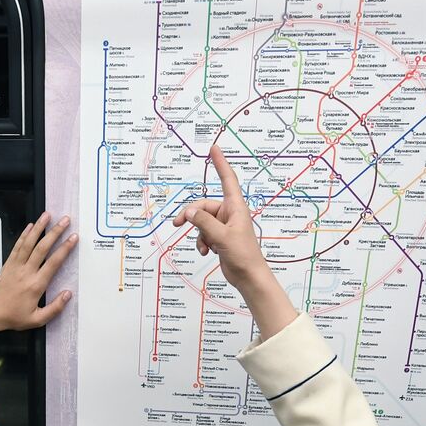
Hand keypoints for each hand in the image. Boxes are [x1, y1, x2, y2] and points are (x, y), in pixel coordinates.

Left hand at [0, 212, 76, 331]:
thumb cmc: (14, 316)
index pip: (53, 262)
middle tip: (65, 220)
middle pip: (42, 247)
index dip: (65, 249)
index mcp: (36, 285)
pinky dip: (24, 234)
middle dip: (55, 232)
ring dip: (39, 227)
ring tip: (48, 215)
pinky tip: (31, 225)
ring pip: (29, 242)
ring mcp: (16, 266)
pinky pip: (17, 246)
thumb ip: (55, 308)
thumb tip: (68, 294)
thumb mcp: (37, 320)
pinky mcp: (8, 264)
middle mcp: (26, 272)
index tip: (73, 238)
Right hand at [172, 145, 273, 291]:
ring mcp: (224, 225)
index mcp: (235, 207)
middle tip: (177, 223)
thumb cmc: (243, 255)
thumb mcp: (221, 237)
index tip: (214, 149)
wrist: (248, 277)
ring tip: (204, 246)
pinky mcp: (220, 237)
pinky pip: (204, 233)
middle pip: (204, 206)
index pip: (227, 180)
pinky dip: (202, 241)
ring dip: (199, 233)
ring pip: (202, 221)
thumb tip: (188, 211)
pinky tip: (207, 251)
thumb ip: (203, 222)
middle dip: (191, 215)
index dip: (220, 163)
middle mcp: (230, 213)